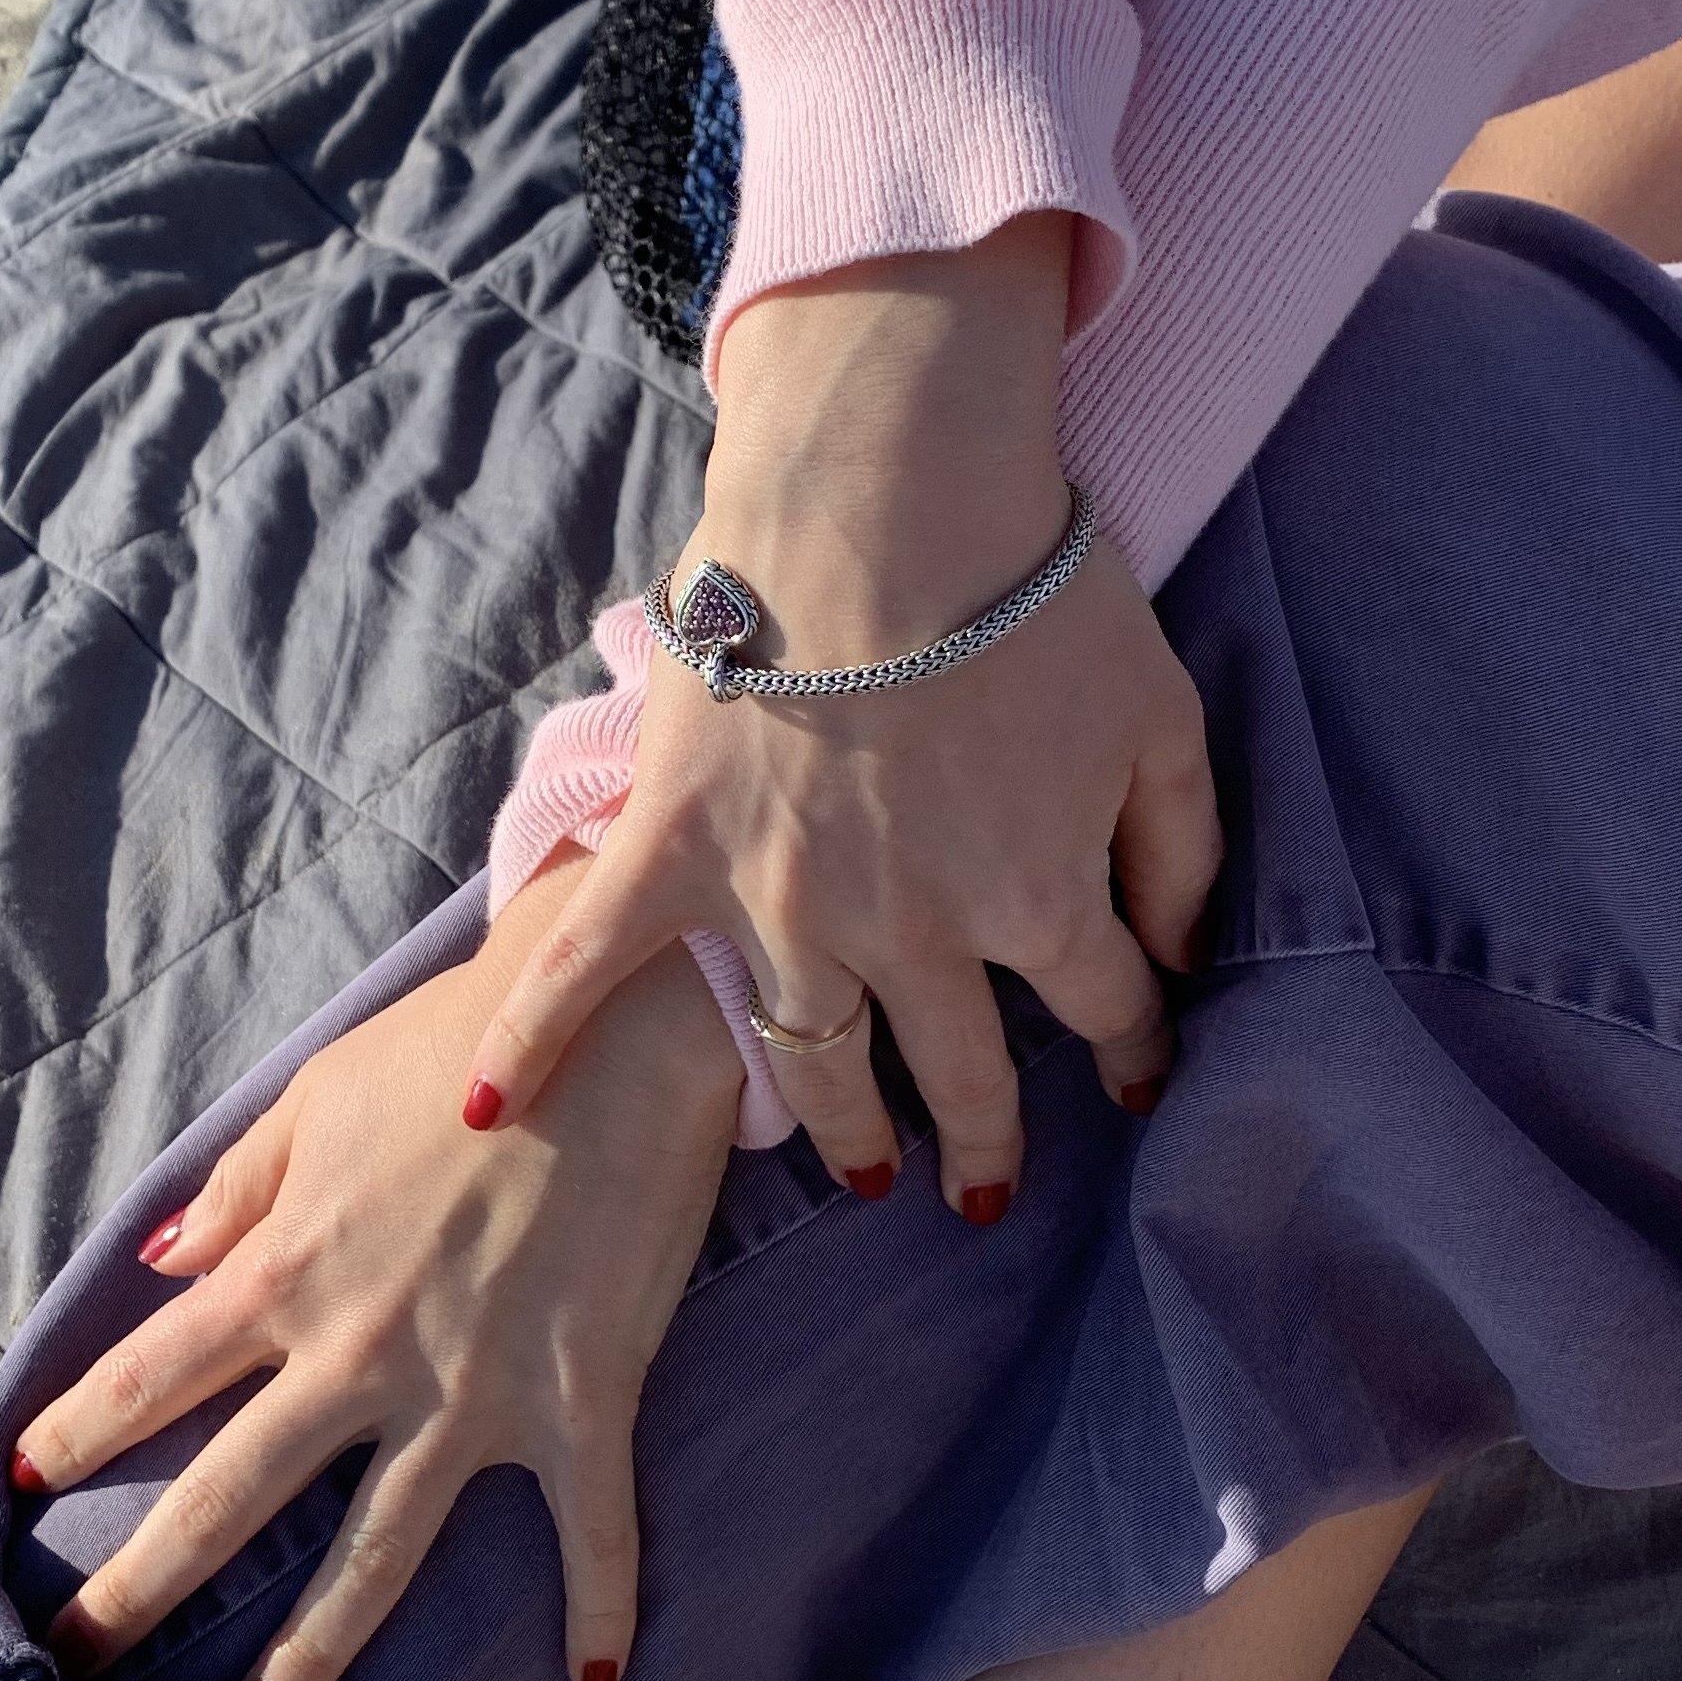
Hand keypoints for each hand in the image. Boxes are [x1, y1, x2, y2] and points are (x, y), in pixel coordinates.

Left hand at [15, 855, 743, 1680]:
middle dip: (139, 1590)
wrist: (621, 1017)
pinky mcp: (581, 1402)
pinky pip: (591, 1530)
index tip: (20, 1484)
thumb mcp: (321, 1095)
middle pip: (227, 1497)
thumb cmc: (466, 1043)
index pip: (151, 1374)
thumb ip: (239, 1189)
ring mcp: (472, 1392)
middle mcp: (360, 1351)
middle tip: (74, 1662)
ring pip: (375, 1555)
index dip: (79, 1431)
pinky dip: (601, 1609)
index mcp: (289, 1269)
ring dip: (312, 1654)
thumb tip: (159, 1265)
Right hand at [466, 224, 1223, 1215]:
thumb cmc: (1035, 589)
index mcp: (1034, 896)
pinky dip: (538, 1038)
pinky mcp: (673, 853)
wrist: (885, 492)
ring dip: (844, 1129)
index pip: (1103, 1007)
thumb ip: (1186, 847)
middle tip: (985, 1188)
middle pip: (961, 1068)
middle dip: (985, 1136)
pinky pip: (593, 966)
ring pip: (815, 1057)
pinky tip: (495, 1109)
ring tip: (863, 1174)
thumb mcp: (1161, 712)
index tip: (1138, 1082)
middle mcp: (909, 932)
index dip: (1132, 1050)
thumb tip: (1184, 953)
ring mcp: (781, 904)